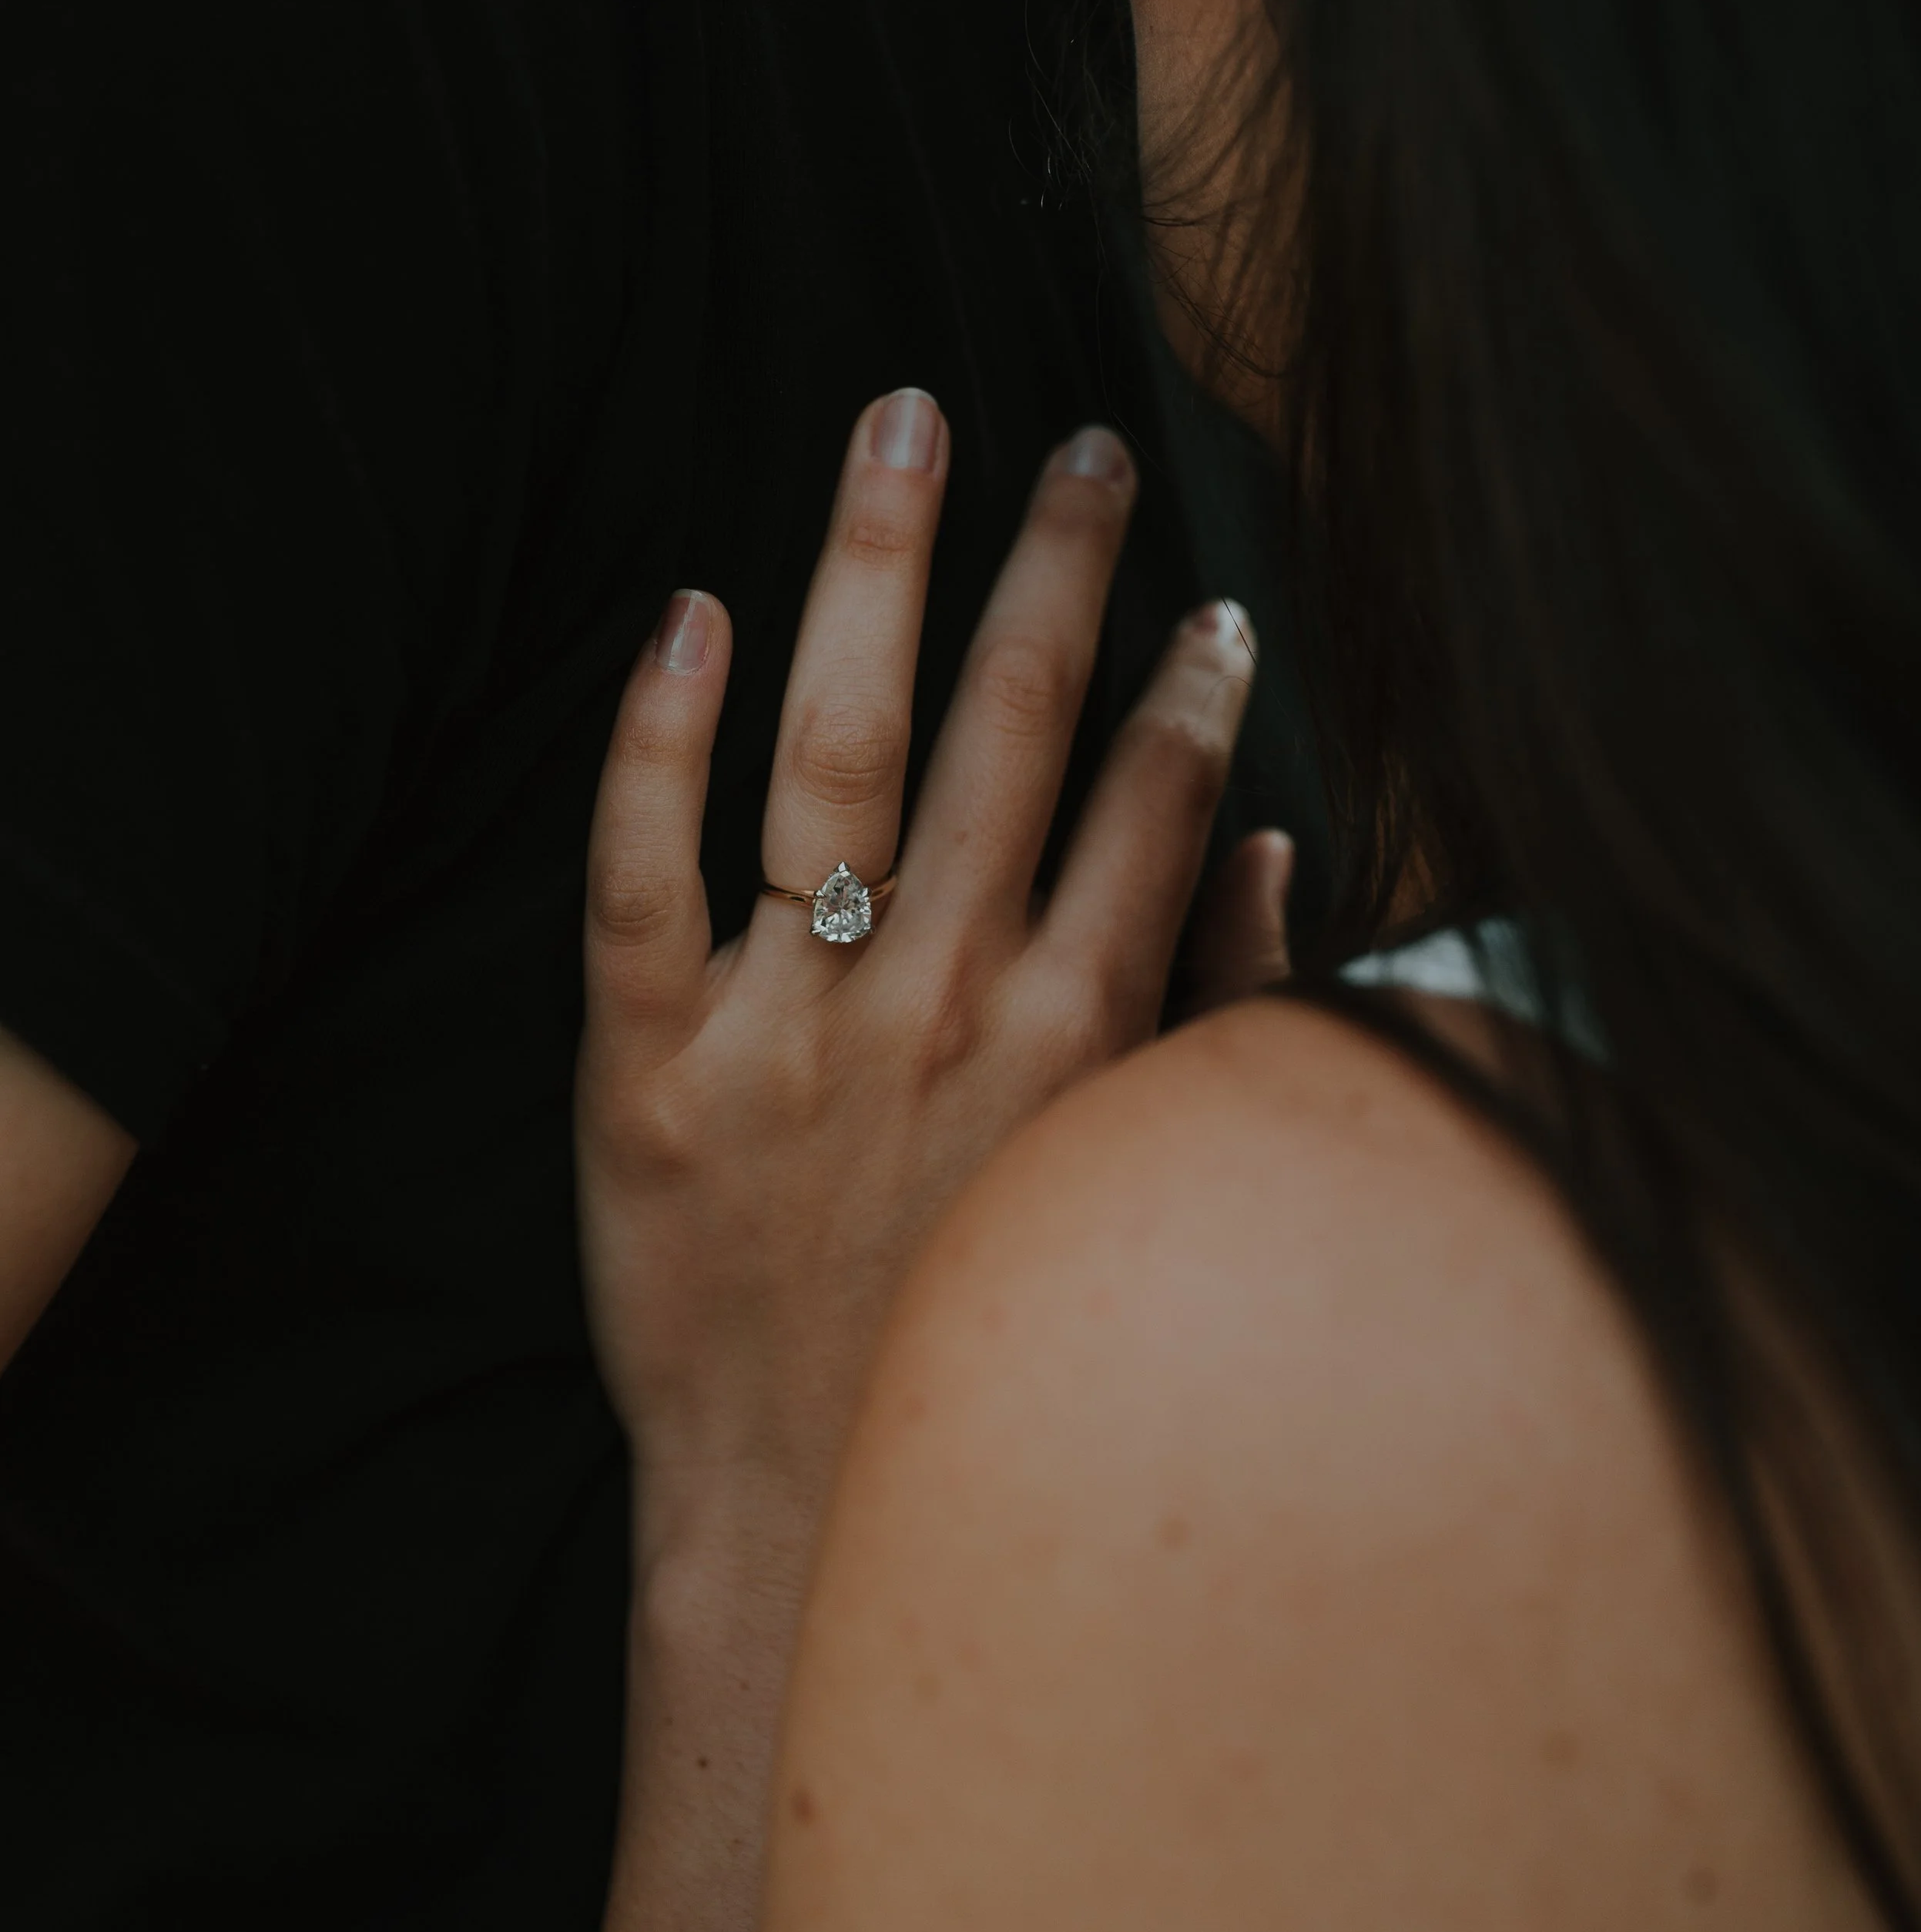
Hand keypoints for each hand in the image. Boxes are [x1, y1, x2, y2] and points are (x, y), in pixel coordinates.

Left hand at [576, 390, 1270, 1573]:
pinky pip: (641, 872)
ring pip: (838, 750)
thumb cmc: (973, 1334)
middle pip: (1011, 728)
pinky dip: (660, 736)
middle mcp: (941, 1005)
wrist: (805, 1504)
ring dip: (880, 568)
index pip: (1148, 798)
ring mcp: (786, 1028)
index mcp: (1072, 1034)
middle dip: (1057, 563)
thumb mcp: (1126, 1187)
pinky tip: (690, 610)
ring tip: (905, 426)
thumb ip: (1215, 1011)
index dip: (1183, 676)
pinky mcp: (642, 1067)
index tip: (1202, 589)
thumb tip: (1268, 838)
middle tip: (1082, 443)